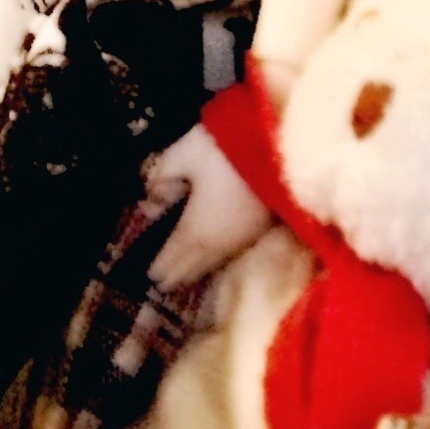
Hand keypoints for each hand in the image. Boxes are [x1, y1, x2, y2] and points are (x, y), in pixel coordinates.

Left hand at [144, 115, 272, 291]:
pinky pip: (229, 254)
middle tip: (162, 281)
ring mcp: (241, 239)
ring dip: (195, 270)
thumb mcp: (183, 152)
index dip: (158, 267)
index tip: (149, 276)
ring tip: (183, 274)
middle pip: (192, 267)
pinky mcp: (260, 230)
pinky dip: (215, 259)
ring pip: (212, 264)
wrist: (280, 146)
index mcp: (194, 229)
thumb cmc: (227, 149)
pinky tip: (212, 255)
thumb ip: (161, 175)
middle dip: (175, 274)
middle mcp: (216, 243)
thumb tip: (149, 197)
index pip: (171, 258)